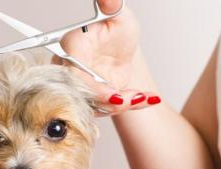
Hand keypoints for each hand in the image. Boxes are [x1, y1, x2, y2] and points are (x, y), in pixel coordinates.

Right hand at [53, 0, 160, 115]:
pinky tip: (148, 99)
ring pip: (96, 105)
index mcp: (73, 46)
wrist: (123, 46)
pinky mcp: (97, 98)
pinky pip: (111, 108)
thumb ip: (112, 7)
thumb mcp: (119, 16)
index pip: (73, 72)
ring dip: (122, 104)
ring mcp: (84, 86)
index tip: (114, 95)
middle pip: (82, 94)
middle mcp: (72, 69)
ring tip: (143, 97)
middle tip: (132, 98)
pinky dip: (132, 105)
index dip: (92, 87)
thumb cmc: (116, 30)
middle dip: (108, 101)